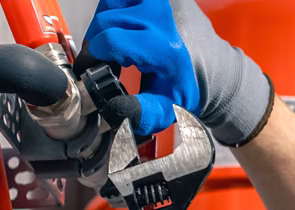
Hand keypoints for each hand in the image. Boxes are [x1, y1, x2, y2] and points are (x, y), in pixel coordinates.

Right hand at [83, 0, 273, 143]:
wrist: (203, 69)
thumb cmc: (179, 87)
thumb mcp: (163, 108)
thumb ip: (141, 114)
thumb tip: (114, 109)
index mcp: (164, 48)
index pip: (111, 41)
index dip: (93, 57)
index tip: (91, 71)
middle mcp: (161, 17)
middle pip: (105, 23)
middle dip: (96, 45)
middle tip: (102, 64)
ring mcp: (157, 1)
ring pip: (107, 7)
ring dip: (102, 29)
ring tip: (111, 48)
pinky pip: (116, 0)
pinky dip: (111, 15)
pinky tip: (119, 32)